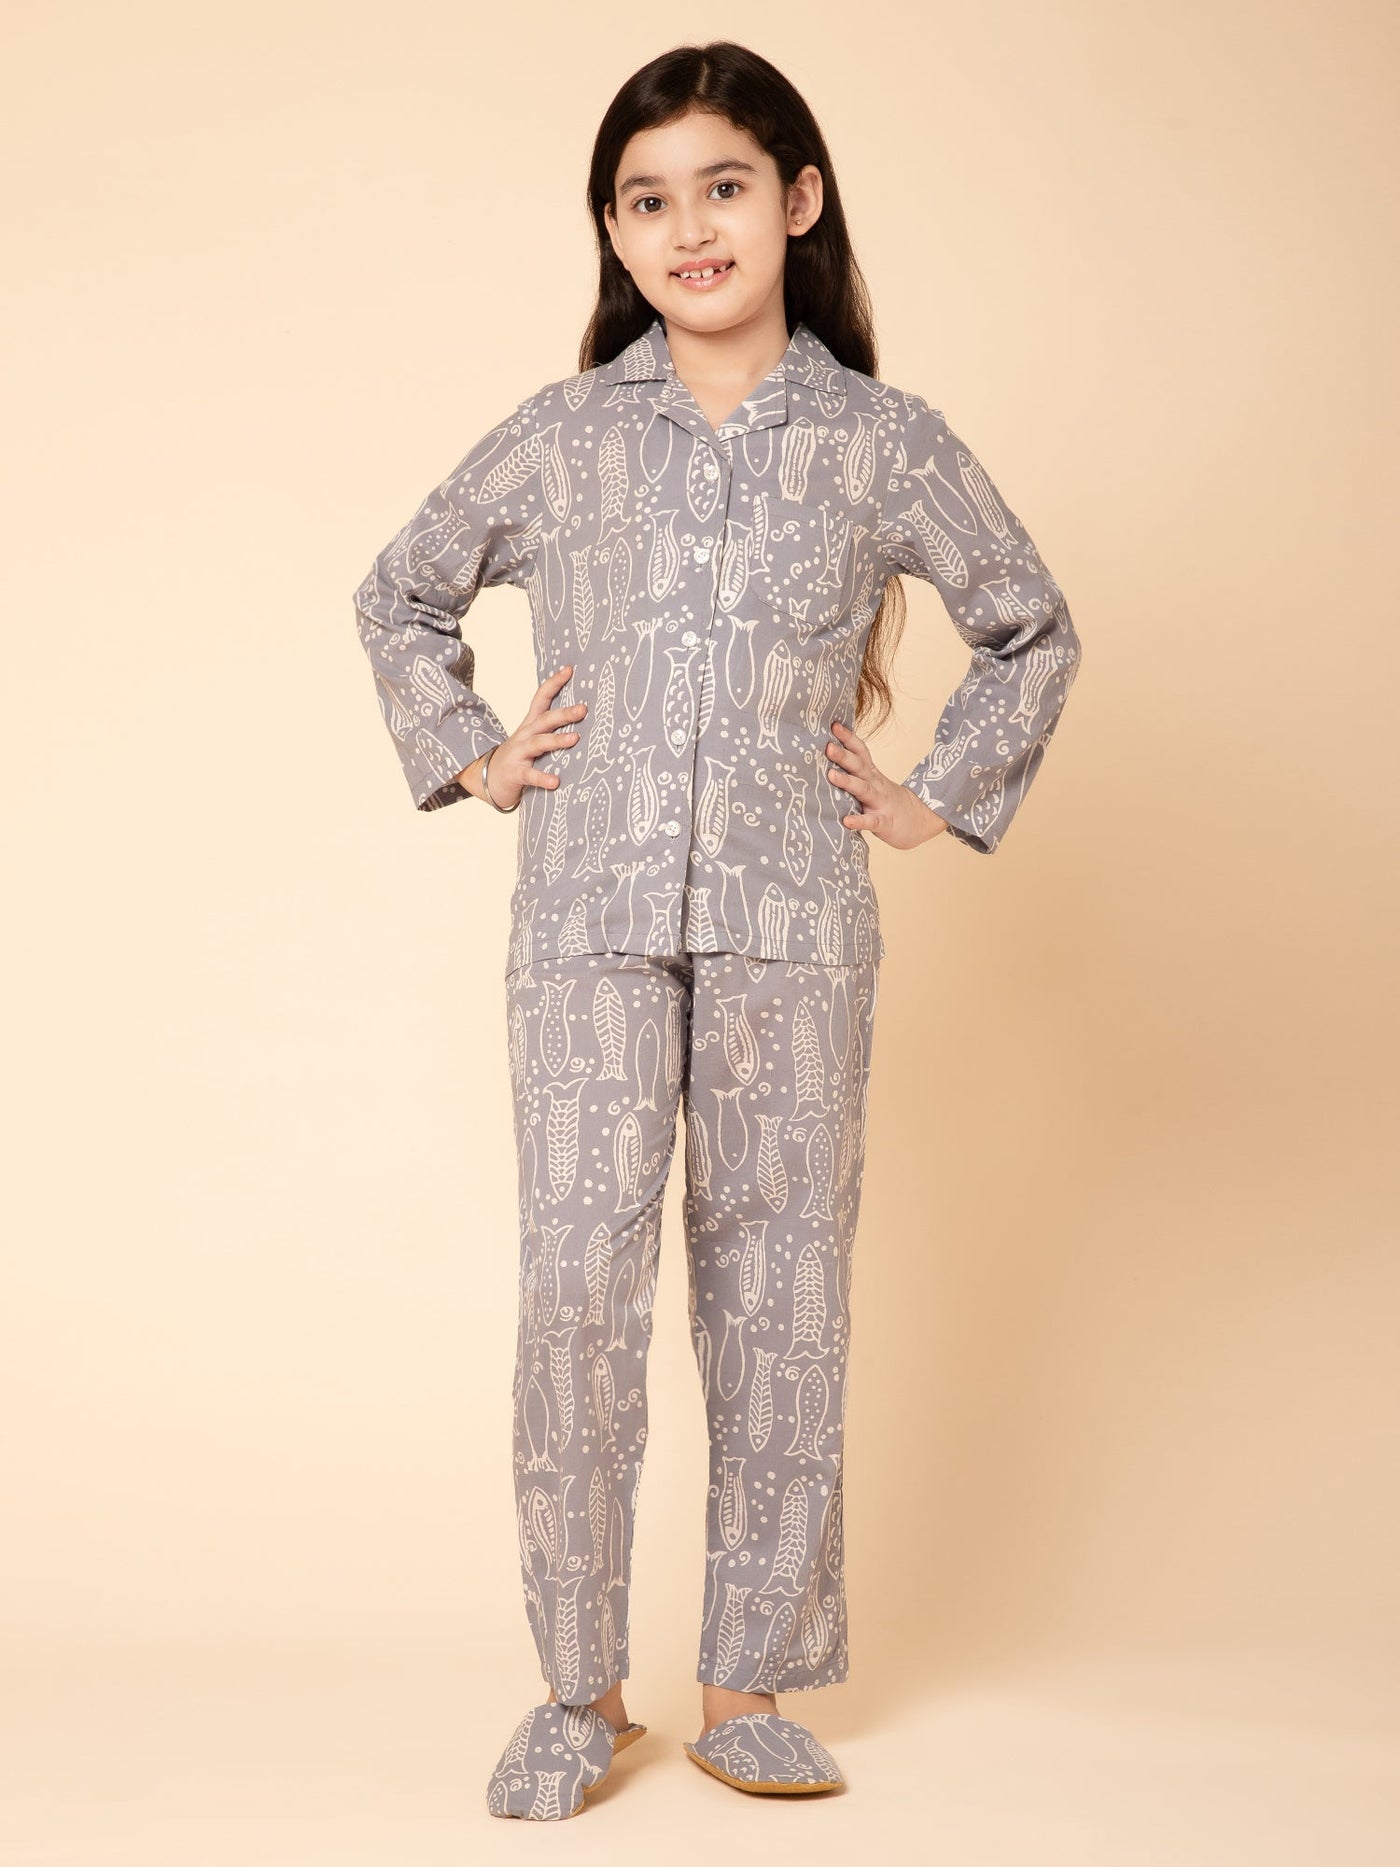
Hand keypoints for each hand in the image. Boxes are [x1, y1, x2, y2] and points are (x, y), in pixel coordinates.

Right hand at [458, 664, 586, 808]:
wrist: (486, 777)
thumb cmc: (519, 756)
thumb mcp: (532, 737)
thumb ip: (551, 728)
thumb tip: (582, 714)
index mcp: (530, 724)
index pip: (541, 698)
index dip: (554, 683)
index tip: (569, 669)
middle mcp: (525, 735)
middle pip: (544, 720)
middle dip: (564, 713)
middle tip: (583, 709)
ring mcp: (519, 753)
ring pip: (538, 743)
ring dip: (556, 740)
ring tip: (574, 738)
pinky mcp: (515, 773)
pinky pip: (530, 775)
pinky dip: (543, 778)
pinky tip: (556, 782)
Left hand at [825, 719, 948, 849]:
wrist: (920, 821)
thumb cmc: (887, 801)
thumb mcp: (874, 781)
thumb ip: (856, 771)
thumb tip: (830, 756)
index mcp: (872, 774)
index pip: (860, 751)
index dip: (848, 738)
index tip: (833, 724)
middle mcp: (875, 784)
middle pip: (859, 767)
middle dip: (843, 756)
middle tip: (828, 747)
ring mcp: (880, 803)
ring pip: (863, 790)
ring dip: (847, 782)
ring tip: (831, 776)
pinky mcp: (884, 822)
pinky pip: (871, 821)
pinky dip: (859, 821)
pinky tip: (846, 821)